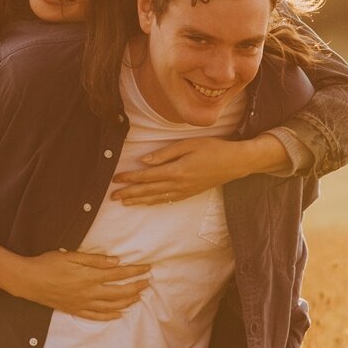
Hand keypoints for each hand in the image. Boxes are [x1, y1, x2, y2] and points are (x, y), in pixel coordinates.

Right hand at [0, 243, 150, 318]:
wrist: (29, 280)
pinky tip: (119, 314)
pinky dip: (110, 316)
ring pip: (111, 306)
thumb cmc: (49, 263)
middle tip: (148, 282)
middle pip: (119, 292)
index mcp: (89, 276)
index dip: (135, 271)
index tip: (148, 268)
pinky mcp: (75, 310)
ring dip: (127, 302)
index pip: (119, 273)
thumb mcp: (72, 255)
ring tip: (138, 297)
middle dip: (136, 287)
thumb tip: (116, 261)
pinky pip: (96, 317)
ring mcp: (82, 303)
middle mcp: (89, 292)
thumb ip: (95, 259)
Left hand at [113, 135, 278, 205]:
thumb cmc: (213, 149)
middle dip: (129, 193)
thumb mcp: (188, 145)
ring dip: (139, 200)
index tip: (116, 179)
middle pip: (148, 190)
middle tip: (112, 195)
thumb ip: (165, 153)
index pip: (147, 176)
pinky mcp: (190, 193)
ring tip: (124, 202)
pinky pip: (167, 200)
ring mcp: (184, 191)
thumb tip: (145, 160)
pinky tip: (147, 203)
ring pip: (156, 198)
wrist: (234, 163)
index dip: (130, 178)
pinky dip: (154, 202)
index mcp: (176, 170)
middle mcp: (178, 184)